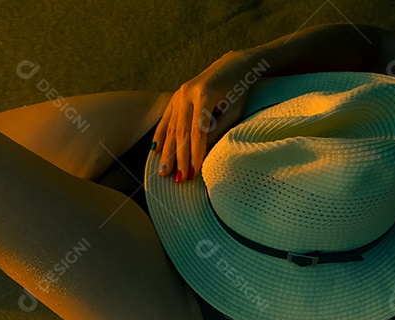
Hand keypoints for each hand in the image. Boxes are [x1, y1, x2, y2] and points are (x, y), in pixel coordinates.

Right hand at [152, 50, 256, 181]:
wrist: (232, 65)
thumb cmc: (238, 90)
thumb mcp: (233, 111)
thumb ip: (217, 131)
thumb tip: (202, 156)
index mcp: (204, 95)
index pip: (197, 132)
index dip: (195, 154)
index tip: (194, 172)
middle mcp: (187, 93)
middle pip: (181, 132)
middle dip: (179, 158)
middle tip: (177, 179)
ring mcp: (178, 94)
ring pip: (171, 128)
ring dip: (168, 152)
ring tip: (164, 171)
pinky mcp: (175, 97)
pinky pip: (166, 119)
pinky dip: (161, 136)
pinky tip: (156, 150)